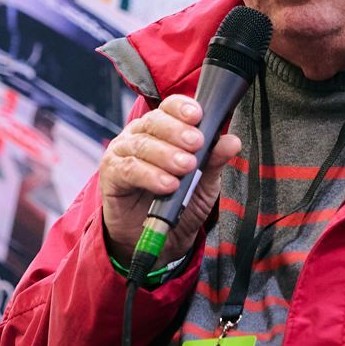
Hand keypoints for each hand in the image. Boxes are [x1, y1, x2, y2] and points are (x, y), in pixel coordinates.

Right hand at [98, 95, 241, 260]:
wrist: (161, 238)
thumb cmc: (181, 202)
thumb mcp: (204, 182)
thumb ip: (214, 160)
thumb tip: (232, 141)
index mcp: (163, 129)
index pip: (170, 108)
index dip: (182, 108)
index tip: (198, 115)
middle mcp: (140, 135)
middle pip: (155, 122)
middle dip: (178, 131)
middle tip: (196, 144)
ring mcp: (123, 152)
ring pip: (142, 145)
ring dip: (166, 155)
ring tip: (185, 167)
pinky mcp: (112, 174)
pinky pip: (129, 169)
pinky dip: (149, 175)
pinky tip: (167, 184)